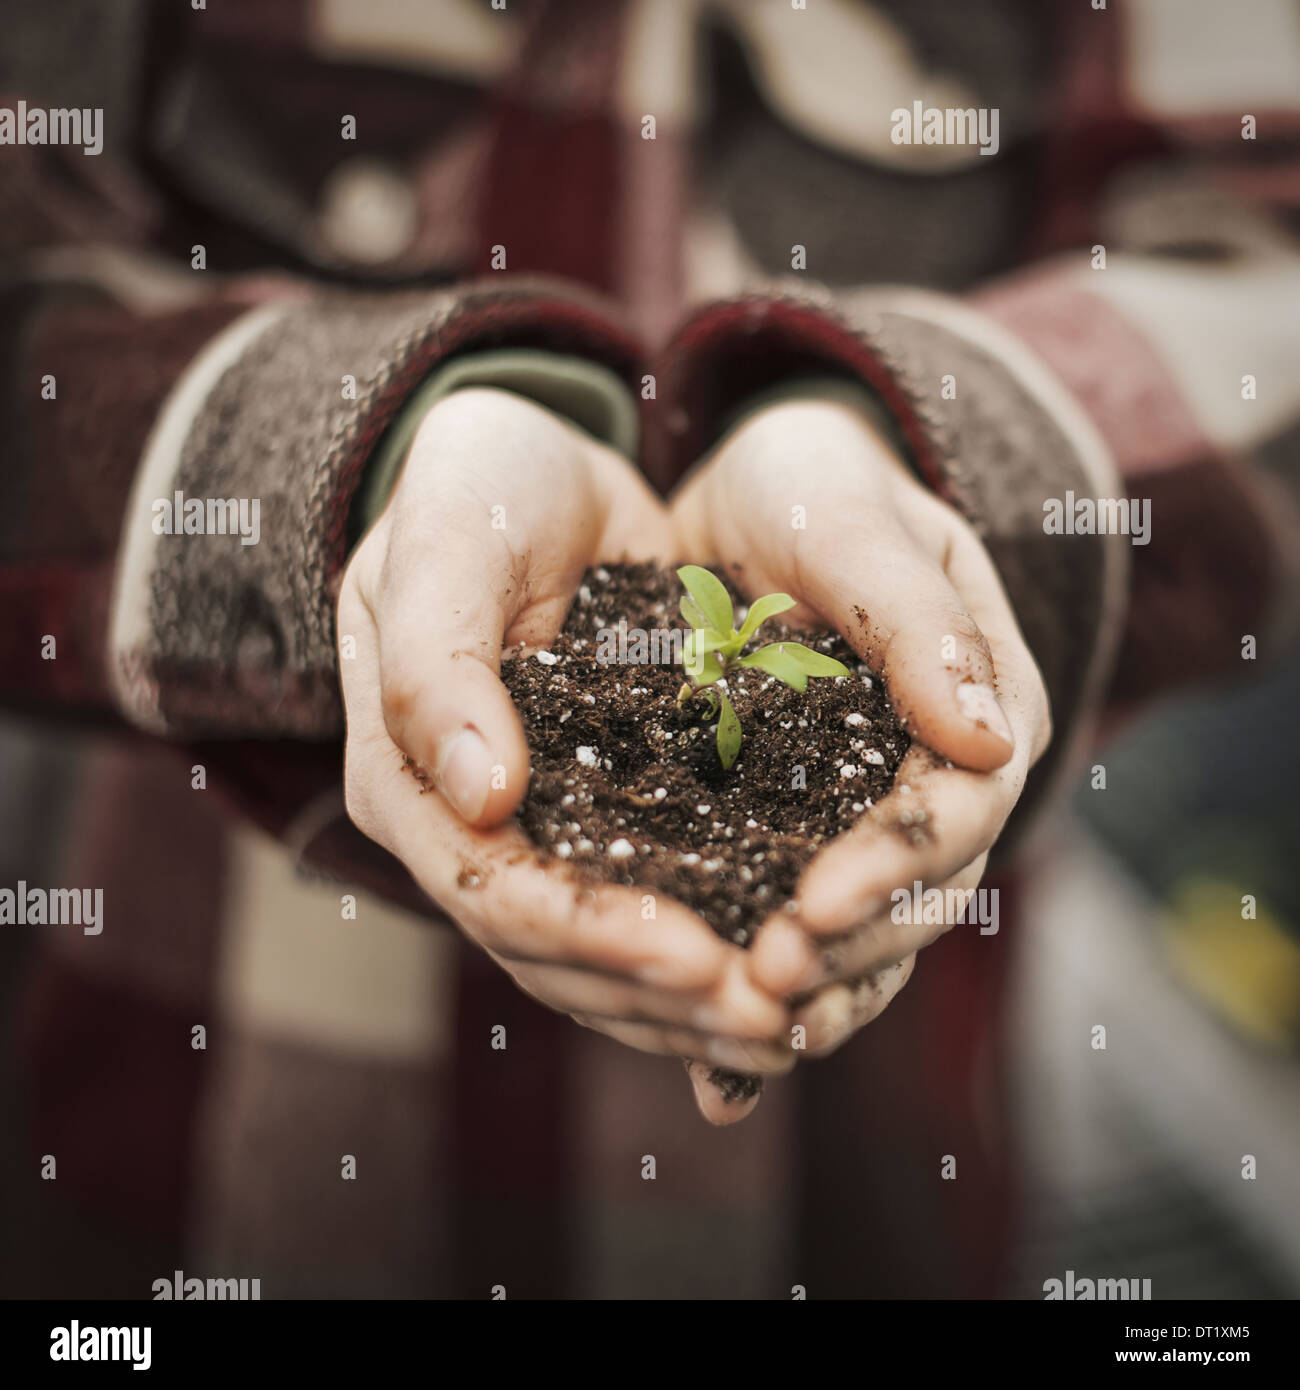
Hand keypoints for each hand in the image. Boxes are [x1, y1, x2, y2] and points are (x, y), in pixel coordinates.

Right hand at [337, 388, 788, 1120]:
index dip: (591, 936)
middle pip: (553, 954)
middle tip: (771, 1010)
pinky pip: (655, 904)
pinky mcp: (608, 812)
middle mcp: (467, 828)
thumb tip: (484, 800)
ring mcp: (537, 830)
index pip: (491, 892)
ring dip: (694, 1000)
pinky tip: (791, 970)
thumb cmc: (470, 488)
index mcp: (408, 780)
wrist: (524, 467)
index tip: (697, 957)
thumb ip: (436, 665)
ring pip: (605, 958)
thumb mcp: (444, 545)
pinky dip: (716, 943)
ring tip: (795, 1013)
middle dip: (659, 994)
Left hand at [672, 396, 1051, 1057]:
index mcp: (980, 707)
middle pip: (918, 897)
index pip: (955, 812)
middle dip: (843, 952)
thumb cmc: (814, 485)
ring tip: (738, 1045)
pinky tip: (716, 1082)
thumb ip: (917, 619)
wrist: (754, 493)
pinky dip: (762, 1004)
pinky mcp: (800, 836)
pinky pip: (795, 930)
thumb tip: (993, 740)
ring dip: (809, 999)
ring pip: (863, 936)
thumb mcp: (854, 523)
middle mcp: (941, 781)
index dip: (891, 867)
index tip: (810, 908)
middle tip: (758, 990)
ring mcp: (872, 817)